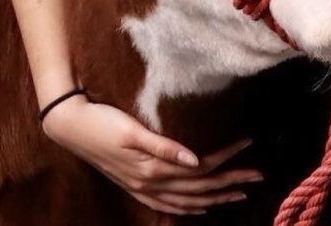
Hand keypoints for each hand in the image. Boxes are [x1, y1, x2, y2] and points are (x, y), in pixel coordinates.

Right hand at [42, 95, 262, 214]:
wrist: (71, 126)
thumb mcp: (133, 131)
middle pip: (200, 186)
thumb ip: (164, 146)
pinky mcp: (137, 184)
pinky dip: (189, 207)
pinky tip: (201, 205)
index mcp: (154, 168)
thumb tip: (197, 160)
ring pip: (188, 199)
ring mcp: (143, 187)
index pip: (201, 167)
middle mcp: (151, 182)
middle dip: (231, 181)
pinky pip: (169, 205)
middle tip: (259, 175)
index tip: (249, 143)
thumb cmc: (102, 121)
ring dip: (216, 196)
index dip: (227, 157)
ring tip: (240, 193)